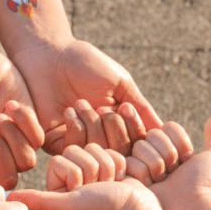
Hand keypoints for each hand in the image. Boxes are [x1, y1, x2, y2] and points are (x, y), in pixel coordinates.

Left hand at [8, 145, 157, 209]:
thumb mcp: (68, 205)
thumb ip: (40, 200)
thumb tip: (9, 200)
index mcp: (58, 183)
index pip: (62, 158)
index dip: (76, 172)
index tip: (83, 190)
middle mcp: (72, 174)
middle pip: (77, 150)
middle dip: (93, 168)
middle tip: (99, 188)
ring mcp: (91, 167)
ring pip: (94, 146)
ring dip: (107, 165)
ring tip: (111, 184)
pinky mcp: (109, 161)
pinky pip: (110, 145)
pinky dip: (119, 162)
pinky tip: (120, 178)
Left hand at [11, 39, 162, 153]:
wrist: (48, 54)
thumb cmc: (86, 63)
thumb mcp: (120, 83)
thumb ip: (141, 108)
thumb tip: (162, 131)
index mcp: (117, 123)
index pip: (136, 143)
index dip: (134, 130)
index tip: (124, 108)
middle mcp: (100, 137)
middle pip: (119, 154)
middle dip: (112, 130)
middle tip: (102, 108)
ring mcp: (78, 141)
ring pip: (97, 155)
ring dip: (92, 129)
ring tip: (82, 104)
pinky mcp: (55, 143)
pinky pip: (73, 151)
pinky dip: (75, 131)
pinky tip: (69, 111)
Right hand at [131, 116, 210, 209]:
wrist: (190, 207)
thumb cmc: (203, 184)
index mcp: (170, 147)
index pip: (168, 127)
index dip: (179, 143)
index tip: (186, 160)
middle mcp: (153, 153)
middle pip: (153, 135)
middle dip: (167, 154)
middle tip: (172, 173)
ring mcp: (139, 164)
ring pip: (140, 146)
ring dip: (155, 165)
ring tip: (161, 181)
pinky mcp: (127, 176)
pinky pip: (129, 161)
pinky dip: (142, 174)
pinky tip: (149, 186)